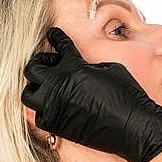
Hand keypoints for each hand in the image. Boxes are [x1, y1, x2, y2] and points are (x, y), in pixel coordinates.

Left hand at [22, 27, 161, 161]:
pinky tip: (53, 106)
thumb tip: (79, 67)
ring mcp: (55, 106)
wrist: (133, 127)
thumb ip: (88, 65)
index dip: (56, 36)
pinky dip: (42, 110)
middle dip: (40, 62)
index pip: (59, 44)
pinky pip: (38, 115)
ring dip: (36, 87)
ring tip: (47, 87)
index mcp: (74, 66)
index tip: (53, 34)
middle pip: (32, 68)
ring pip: (28, 93)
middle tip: (49, 63)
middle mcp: (60, 84)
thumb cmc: (128, 95)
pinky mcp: (57, 125)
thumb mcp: (111, 69)